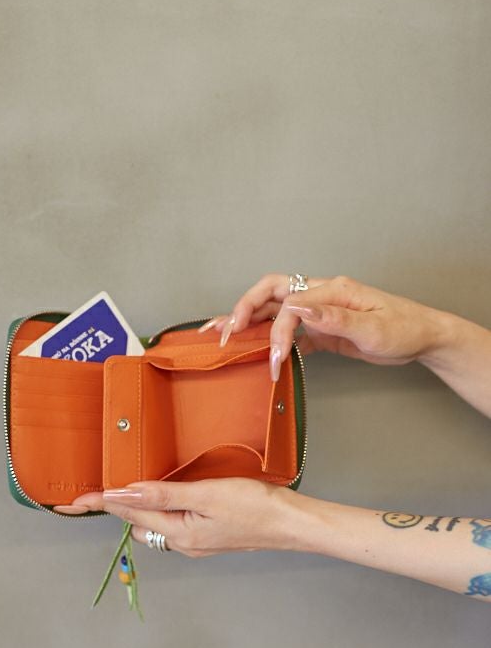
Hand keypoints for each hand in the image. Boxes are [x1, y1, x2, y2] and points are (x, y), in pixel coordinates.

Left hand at [54, 478, 308, 556]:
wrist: (290, 523)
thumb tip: (126, 492)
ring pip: (156, 523)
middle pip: (139, 522)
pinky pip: (174, 523)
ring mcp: (196, 542)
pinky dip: (163, 509)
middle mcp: (182, 543)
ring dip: (142, 506)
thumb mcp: (206, 495)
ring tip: (130, 486)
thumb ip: (164, 494)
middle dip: (120, 505)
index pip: (130, 514)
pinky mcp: (208, 536)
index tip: (75, 500)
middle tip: (99, 487)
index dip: (102, 503)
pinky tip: (167, 495)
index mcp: (179, 533)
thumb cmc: (253, 506)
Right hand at [201, 274, 445, 379]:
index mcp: (332, 290)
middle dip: (244, 309)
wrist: (423, 337)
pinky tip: (257, 350)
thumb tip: (300, 311)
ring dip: (251, 321)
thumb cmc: (403, 330)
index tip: (274, 358)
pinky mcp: (322, 329)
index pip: (290, 305)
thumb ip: (335, 319)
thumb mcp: (372, 328)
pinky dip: (271, 338)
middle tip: (225, 332)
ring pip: (276, 310)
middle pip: (272, 292)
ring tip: (224, 334)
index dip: (276, 330)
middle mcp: (321, 295)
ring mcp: (320, 311)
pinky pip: (290, 330)